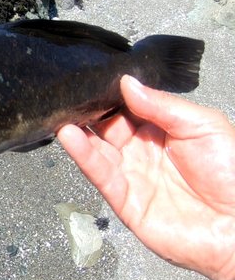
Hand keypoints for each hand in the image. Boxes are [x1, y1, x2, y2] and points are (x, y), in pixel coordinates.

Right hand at [57, 75, 234, 279]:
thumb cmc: (234, 177)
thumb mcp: (203, 125)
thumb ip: (163, 105)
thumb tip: (127, 84)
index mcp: (162, 130)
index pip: (126, 107)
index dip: (111, 94)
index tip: (93, 79)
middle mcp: (142, 152)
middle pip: (106, 126)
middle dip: (89, 110)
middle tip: (72, 94)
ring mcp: (131, 176)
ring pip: (97, 150)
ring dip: (78, 131)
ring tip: (62, 113)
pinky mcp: (124, 200)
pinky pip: (100, 175)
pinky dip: (83, 155)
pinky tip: (70, 136)